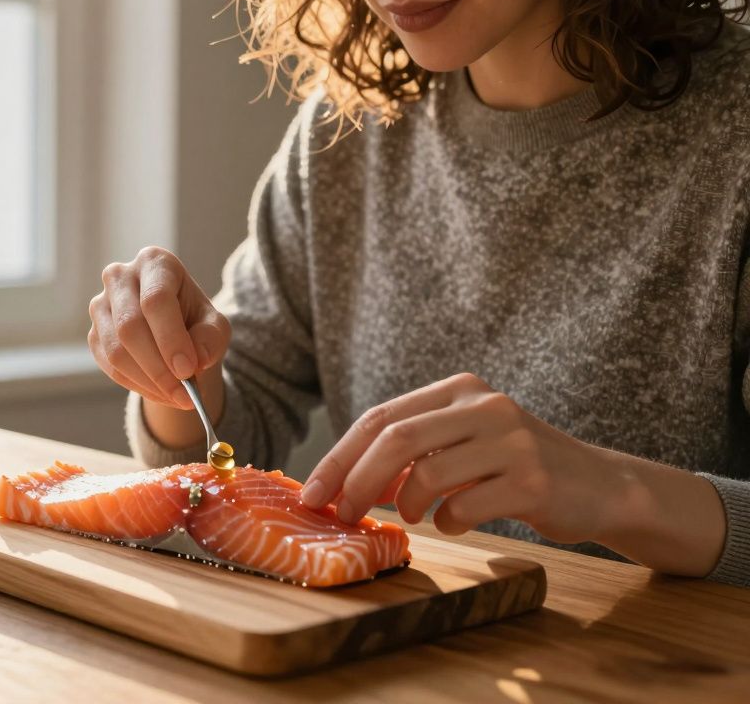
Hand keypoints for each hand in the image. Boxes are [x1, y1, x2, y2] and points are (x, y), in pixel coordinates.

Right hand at [88, 247, 230, 409]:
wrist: (173, 331)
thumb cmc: (194, 320)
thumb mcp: (214, 325)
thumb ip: (211, 338)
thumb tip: (197, 360)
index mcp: (154, 262)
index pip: (155, 299)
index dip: (170, 337)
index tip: (187, 369)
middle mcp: (120, 277)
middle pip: (130, 326)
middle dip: (158, 366)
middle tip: (184, 393)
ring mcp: (101, 305)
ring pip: (116, 350)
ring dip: (148, 381)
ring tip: (177, 396)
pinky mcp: (93, 334)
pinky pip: (109, 366)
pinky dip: (137, 385)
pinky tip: (160, 392)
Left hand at [301, 372, 623, 542]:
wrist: (600, 486)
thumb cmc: (514, 469)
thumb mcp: (462, 445)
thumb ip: (410, 455)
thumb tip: (343, 484)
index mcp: (459, 390)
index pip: (381, 418)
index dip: (338, 458)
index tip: (311, 494)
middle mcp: (484, 406)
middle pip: (396, 439)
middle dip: (356, 482)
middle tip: (340, 515)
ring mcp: (512, 441)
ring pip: (427, 474)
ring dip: (405, 504)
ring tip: (412, 515)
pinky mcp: (532, 480)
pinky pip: (464, 506)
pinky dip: (446, 521)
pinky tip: (454, 522)